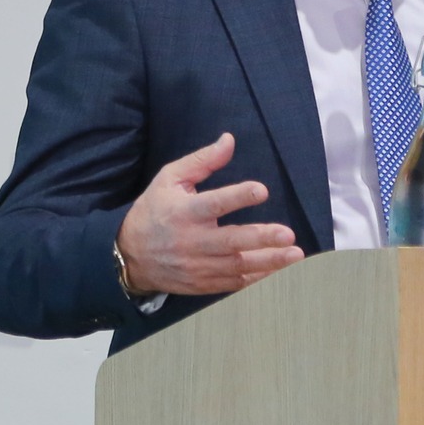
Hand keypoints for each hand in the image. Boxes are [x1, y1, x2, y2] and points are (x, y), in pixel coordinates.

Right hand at [115, 133, 301, 295]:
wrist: (129, 256)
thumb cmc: (153, 211)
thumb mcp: (169, 179)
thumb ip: (201, 161)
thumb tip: (229, 140)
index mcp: (184, 212)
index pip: (214, 203)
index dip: (238, 197)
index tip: (262, 190)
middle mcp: (192, 241)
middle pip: (231, 241)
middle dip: (262, 238)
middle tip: (288, 234)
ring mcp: (198, 266)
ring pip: (237, 266)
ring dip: (269, 261)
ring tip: (294, 254)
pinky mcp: (202, 284)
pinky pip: (234, 284)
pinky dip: (257, 279)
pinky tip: (278, 271)